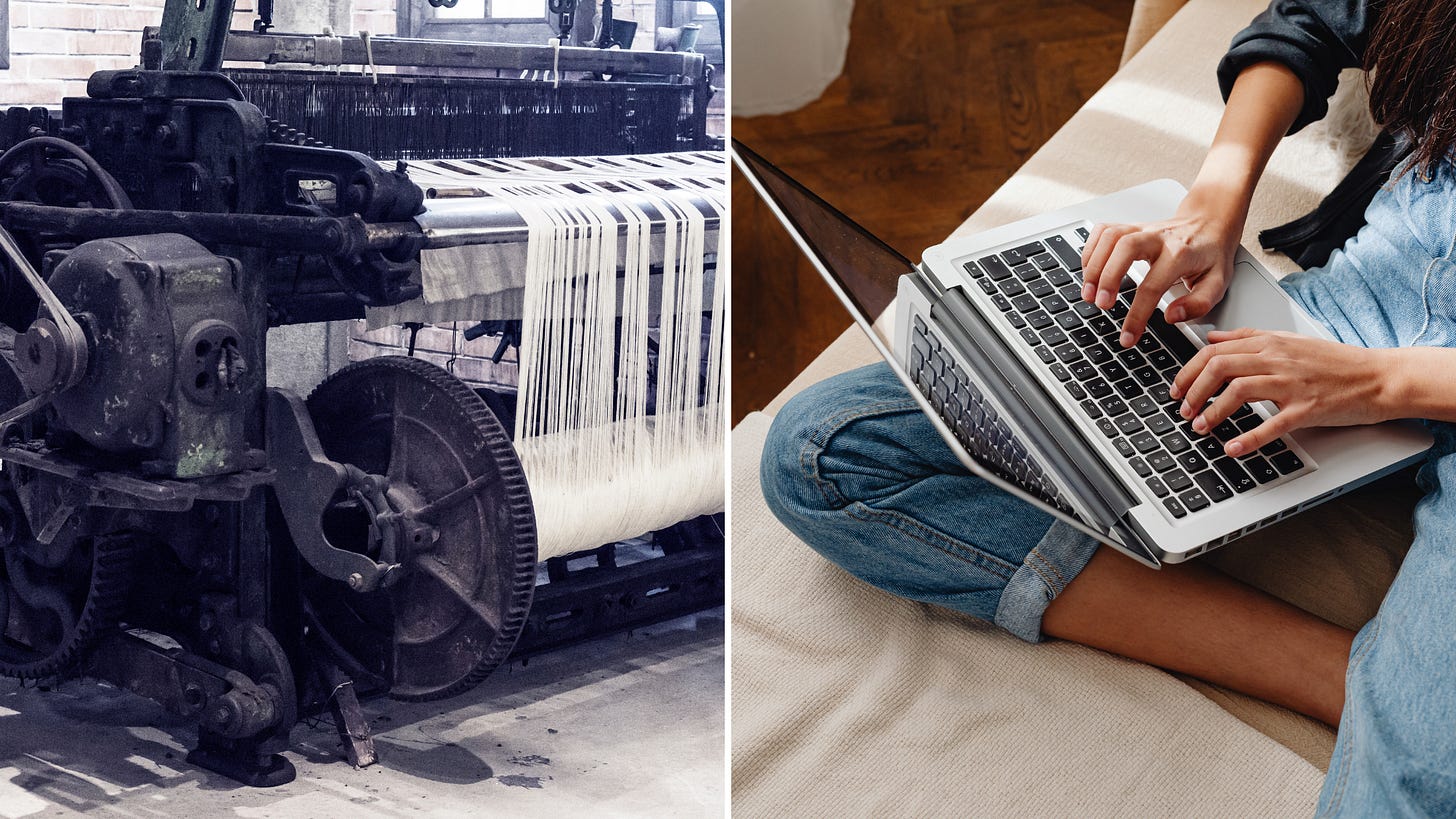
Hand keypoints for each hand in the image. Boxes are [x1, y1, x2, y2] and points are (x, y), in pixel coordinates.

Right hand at [1079, 187, 1244, 347]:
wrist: (1211, 222)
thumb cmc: (1211, 254)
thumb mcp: (1218, 283)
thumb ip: (1198, 304)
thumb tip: (1171, 317)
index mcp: (1181, 254)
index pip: (1153, 286)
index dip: (1137, 315)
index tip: (1128, 336)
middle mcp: (1158, 237)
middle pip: (1125, 248)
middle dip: (1107, 277)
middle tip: (1100, 304)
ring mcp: (1142, 228)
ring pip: (1110, 236)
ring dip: (1094, 264)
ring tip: (1088, 292)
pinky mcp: (1130, 226)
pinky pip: (1103, 230)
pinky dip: (1090, 250)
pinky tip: (1089, 270)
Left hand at [1169, 328, 1396, 456]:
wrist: (1379, 376)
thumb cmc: (1335, 362)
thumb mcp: (1288, 340)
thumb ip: (1248, 338)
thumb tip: (1212, 337)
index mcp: (1270, 343)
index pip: (1214, 351)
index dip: (1188, 370)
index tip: (1177, 388)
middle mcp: (1278, 359)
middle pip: (1219, 367)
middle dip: (1193, 390)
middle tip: (1182, 410)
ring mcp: (1293, 383)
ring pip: (1239, 390)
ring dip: (1212, 411)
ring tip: (1200, 428)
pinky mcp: (1308, 408)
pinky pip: (1272, 424)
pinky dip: (1248, 438)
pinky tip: (1232, 448)